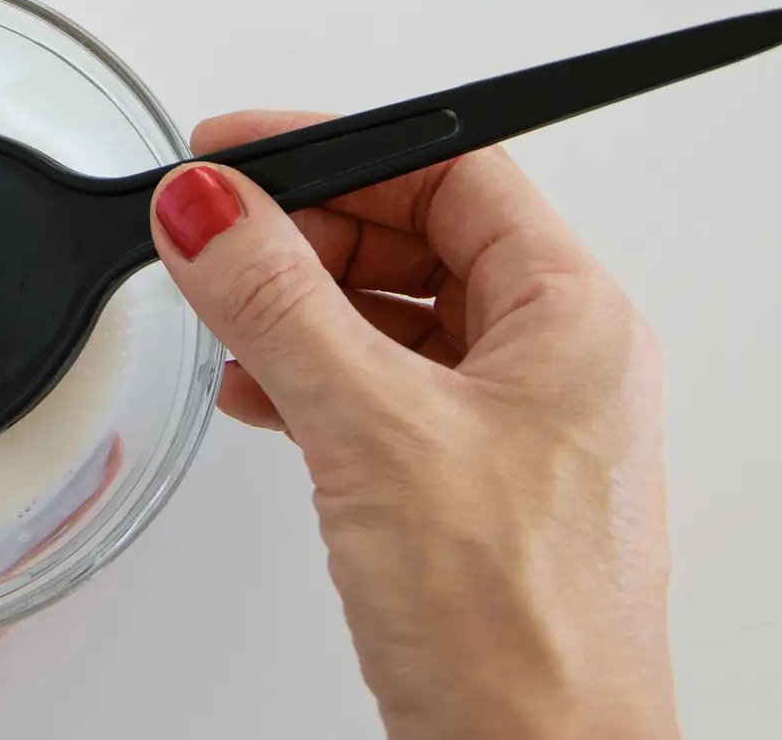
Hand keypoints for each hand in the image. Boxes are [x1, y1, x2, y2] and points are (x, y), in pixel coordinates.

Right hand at [150, 116, 677, 739]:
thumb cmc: (522, 632)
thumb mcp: (373, 429)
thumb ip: (278, 304)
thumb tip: (209, 208)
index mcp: (572, 317)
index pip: (454, 170)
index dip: (343, 149)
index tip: (241, 153)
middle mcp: (554, 363)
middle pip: (419, 238)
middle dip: (309, 232)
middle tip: (217, 235)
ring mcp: (513, 430)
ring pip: (395, 318)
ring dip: (302, 309)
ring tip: (224, 314)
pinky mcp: (468, 491)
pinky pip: (383, 393)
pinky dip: (313, 379)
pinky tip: (259, 394)